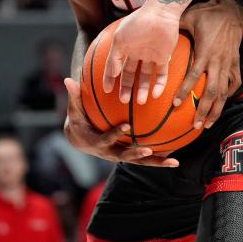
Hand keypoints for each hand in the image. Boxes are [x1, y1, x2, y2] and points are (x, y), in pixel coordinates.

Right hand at [63, 78, 178, 166]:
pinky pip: (144, 159)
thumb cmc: (78, 121)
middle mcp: (109, 153)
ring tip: (174, 162)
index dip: (115, 134)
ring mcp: (119, 156)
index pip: (106, 139)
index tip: (126, 126)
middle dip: (137, 155)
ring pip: (139, 162)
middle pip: (125, 157)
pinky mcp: (127, 156)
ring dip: (156, 162)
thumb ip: (74, 96)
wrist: (80, 140)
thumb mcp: (73, 110)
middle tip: (150, 151)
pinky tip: (175, 157)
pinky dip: (158, 159)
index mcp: (96, 142)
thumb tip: (67, 79)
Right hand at [103, 2, 180, 104]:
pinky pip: (162, 74)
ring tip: (140, 101)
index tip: (107, 91)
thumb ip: (114, 59)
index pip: (115, 66)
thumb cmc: (137, 24)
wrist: (160, 13)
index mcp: (125, 47)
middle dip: (126, 88)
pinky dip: (159, 85)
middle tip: (124, 101)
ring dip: (142, 89)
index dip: (110, 78)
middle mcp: (137, 52)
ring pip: (146, 77)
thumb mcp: (119, 40)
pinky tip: (155, 94)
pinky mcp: (164, 57)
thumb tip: (112, 75)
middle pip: (130, 74)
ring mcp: (151, 55)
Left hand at [175, 0, 242, 129]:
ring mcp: (228, 63)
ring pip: (224, 92)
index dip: (184, 92)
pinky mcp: (236, 61)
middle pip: (212, 92)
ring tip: (208, 124)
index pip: (194, 77)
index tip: (176, 105)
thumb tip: (157, 33)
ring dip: (217, 109)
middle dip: (204, 110)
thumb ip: (175, 27)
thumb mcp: (189, 17)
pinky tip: (223, 102)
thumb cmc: (208, 12)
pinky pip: (234, 82)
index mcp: (204, 53)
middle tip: (195, 125)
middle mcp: (218, 62)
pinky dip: (229, 94)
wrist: (231, 7)